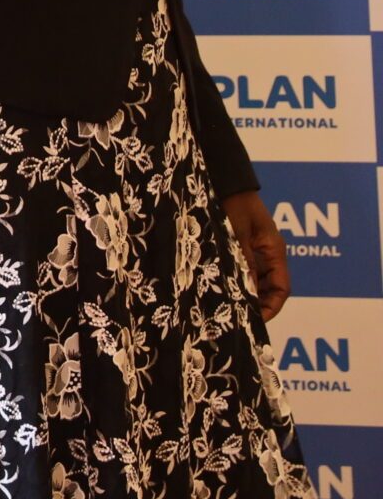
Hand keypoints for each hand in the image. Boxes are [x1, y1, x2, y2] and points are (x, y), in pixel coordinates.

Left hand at [225, 190, 290, 321]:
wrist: (223, 177)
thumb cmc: (233, 201)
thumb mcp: (237, 233)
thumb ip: (242, 260)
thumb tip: (245, 291)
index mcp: (274, 251)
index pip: (281, 289)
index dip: (271, 307)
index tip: (256, 322)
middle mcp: (267, 252)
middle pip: (267, 287)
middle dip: (255, 304)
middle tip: (236, 318)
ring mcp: (253, 248)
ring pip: (252, 279)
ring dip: (242, 292)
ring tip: (225, 307)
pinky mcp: (238, 244)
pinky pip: (240, 267)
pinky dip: (233, 278)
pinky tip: (218, 286)